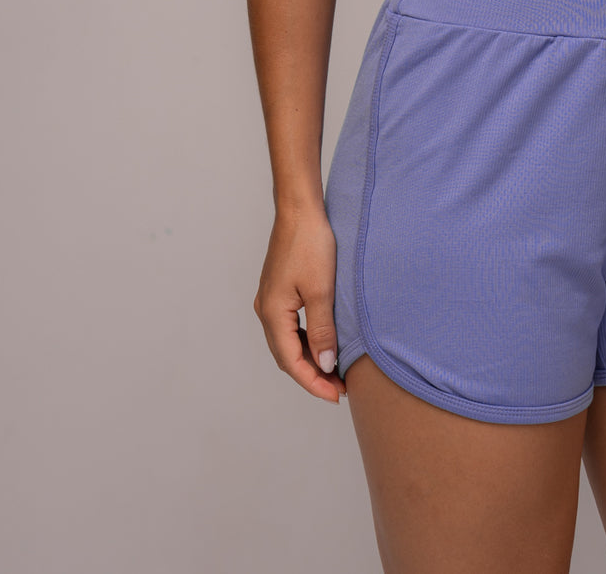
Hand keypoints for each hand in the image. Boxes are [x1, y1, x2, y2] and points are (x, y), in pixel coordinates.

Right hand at [253, 204, 346, 403]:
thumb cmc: (310, 244)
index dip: (314, 383)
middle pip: (286, 356)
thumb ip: (322, 330)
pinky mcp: (279, 290)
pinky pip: (290, 327)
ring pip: (288, 342)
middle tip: (340, 390)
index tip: (336, 396)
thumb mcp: (321, 290)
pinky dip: (305, 341)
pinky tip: (323, 344)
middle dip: (312, 375)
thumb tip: (326, 365)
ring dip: (309, 359)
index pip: (291, 362)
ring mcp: (270, 300)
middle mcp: (266, 310)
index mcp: (272, 313)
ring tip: (335, 372)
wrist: (300, 209)